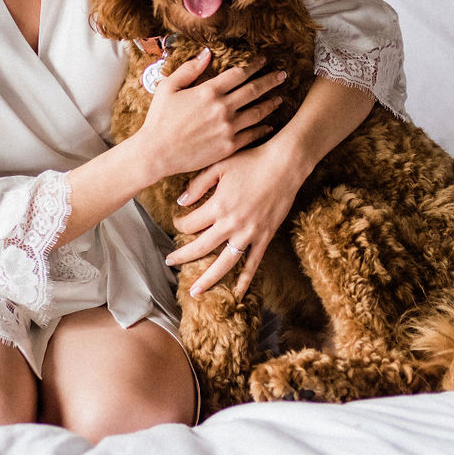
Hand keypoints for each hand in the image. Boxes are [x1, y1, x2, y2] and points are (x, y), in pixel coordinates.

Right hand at [136, 50, 285, 185]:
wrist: (157, 153)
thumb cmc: (159, 119)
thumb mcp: (168, 88)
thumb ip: (189, 69)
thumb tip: (206, 53)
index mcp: (208, 91)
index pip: (239, 73)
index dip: (253, 65)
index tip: (263, 61)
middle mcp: (222, 108)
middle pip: (254, 90)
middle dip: (270, 81)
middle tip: (282, 75)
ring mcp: (227, 129)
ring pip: (257, 112)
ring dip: (271, 103)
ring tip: (279, 98)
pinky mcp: (229, 146)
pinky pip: (252, 135)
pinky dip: (263, 128)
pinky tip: (269, 124)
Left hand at [164, 129, 310, 298]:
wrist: (284, 164)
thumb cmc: (251, 160)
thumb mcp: (219, 165)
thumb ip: (198, 183)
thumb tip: (180, 202)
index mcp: (218, 205)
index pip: (190, 223)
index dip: (179, 223)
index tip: (176, 221)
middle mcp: (231, 224)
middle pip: (201, 247)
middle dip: (182, 255)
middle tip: (169, 261)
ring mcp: (249, 233)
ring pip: (224, 263)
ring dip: (208, 279)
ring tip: (195, 292)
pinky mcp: (265, 237)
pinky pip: (253, 263)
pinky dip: (245, 280)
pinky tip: (238, 293)